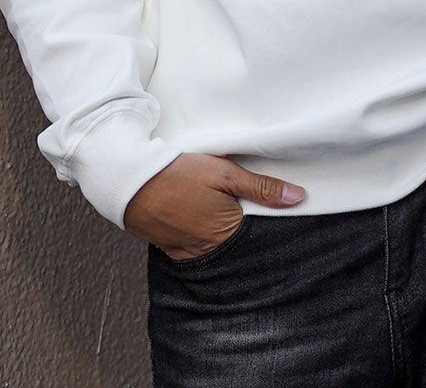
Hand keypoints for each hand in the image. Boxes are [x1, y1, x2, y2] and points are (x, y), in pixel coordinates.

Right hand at [123, 152, 305, 260]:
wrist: (128, 181)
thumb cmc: (176, 174)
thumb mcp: (224, 173)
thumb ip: (261, 187)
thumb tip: (298, 197)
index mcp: (227, 233)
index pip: (260, 232)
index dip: (267, 216)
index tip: (274, 200)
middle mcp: (209, 250)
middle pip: (239, 239)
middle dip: (245, 222)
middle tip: (240, 200)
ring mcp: (188, 251)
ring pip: (218, 242)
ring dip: (222, 225)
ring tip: (217, 203)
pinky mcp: (172, 248)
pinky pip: (197, 243)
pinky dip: (203, 230)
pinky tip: (199, 211)